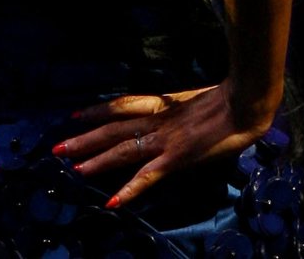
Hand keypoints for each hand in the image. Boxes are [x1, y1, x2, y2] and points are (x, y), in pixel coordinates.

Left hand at [51, 80, 273, 209]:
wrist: (246, 102)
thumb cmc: (233, 100)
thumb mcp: (202, 101)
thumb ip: (186, 110)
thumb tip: (183, 116)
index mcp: (164, 105)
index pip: (124, 105)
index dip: (99, 110)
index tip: (77, 115)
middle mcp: (159, 120)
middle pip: (114, 128)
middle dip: (85, 138)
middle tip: (58, 148)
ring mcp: (165, 139)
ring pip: (123, 149)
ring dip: (96, 160)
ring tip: (73, 169)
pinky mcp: (176, 158)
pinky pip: (147, 176)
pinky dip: (128, 190)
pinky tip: (111, 202)